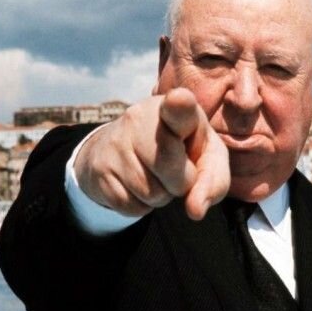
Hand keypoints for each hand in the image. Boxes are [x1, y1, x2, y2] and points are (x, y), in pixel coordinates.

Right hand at [74, 88, 229, 219]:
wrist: (124, 150)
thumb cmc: (180, 151)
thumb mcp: (206, 159)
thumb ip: (212, 181)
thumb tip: (195, 211)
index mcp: (174, 108)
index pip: (178, 106)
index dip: (180, 104)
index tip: (179, 99)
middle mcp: (140, 118)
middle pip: (170, 167)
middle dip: (181, 182)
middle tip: (176, 170)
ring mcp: (116, 142)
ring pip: (151, 193)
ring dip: (161, 196)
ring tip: (156, 177)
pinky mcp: (100, 169)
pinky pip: (131, 206)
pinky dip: (141, 206)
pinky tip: (138, 186)